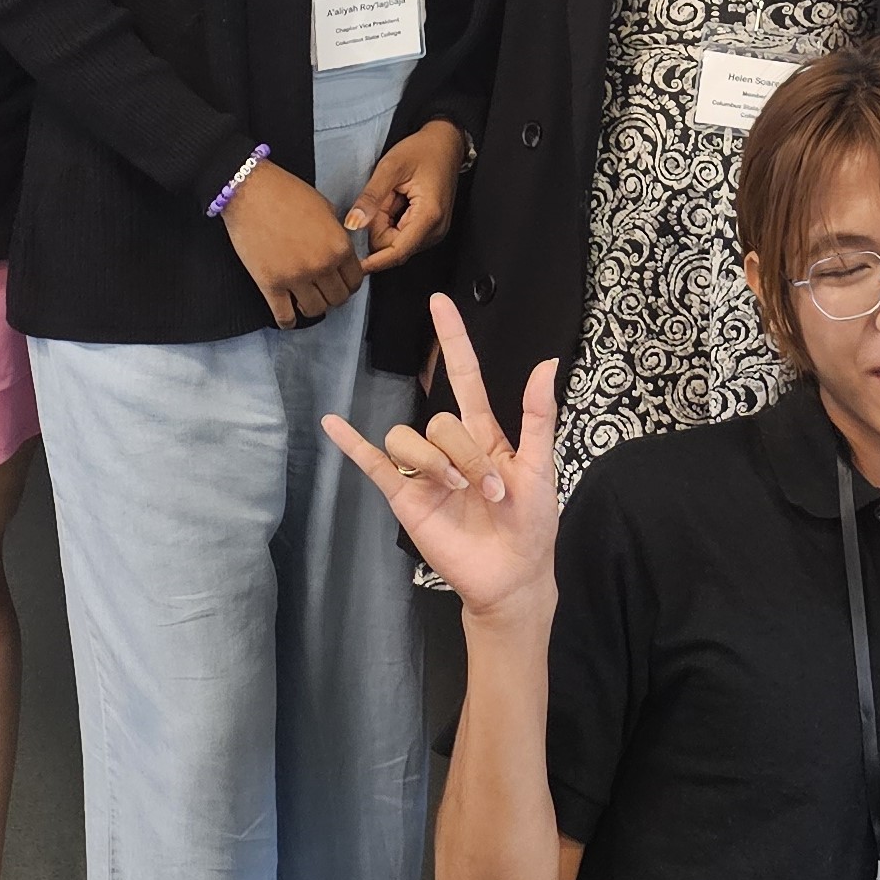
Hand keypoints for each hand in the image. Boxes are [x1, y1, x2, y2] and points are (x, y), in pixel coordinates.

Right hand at [223, 161, 363, 325]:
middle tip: (323, 290)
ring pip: (315, 311)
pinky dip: (288, 321)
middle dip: (332, 296)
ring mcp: (296, 278)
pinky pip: (285, 316)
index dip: (348, 283)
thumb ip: (336, 234)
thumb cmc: (286, 192)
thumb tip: (339, 250)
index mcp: (339, 246)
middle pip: (338, 299)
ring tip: (305, 299)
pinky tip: (288, 317)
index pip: (355, 281)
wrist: (249, 190)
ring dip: (312, 307)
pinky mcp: (270, 285)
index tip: (340, 282)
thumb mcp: (325, 207)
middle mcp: (322, 266)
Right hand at [324, 295, 559, 616]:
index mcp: (485, 435)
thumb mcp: (541, 468)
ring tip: (460, 492)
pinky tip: (332, 423)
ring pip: (409, 437)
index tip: (441, 302)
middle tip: (494, 490)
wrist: (512, 576)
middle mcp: (449, 447)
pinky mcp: (405, 497)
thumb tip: (547, 364)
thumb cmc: (531, 524)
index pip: (464, 376)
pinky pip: (373, 462)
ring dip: (435, 461)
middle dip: (468, 452)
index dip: (453, 340)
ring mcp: (424, 471)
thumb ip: (538, 417)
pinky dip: (351, 444)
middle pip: (441, 418)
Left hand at [347, 120, 464, 272]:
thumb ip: (371, 197)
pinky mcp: (429, 229)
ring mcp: (434, 231)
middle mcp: (435, 230)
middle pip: (393, 246)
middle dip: (379, 225)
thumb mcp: (390, 167)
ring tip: (394, 195)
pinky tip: (398, 201)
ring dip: (385, 222)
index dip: (374, 261)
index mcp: (429, 216)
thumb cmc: (422, 151)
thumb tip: (353, 224)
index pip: (397, 251)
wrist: (445, 144)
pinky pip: (401, 235)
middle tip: (385, 196)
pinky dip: (392, 221)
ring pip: (395, 241)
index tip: (354, 266)